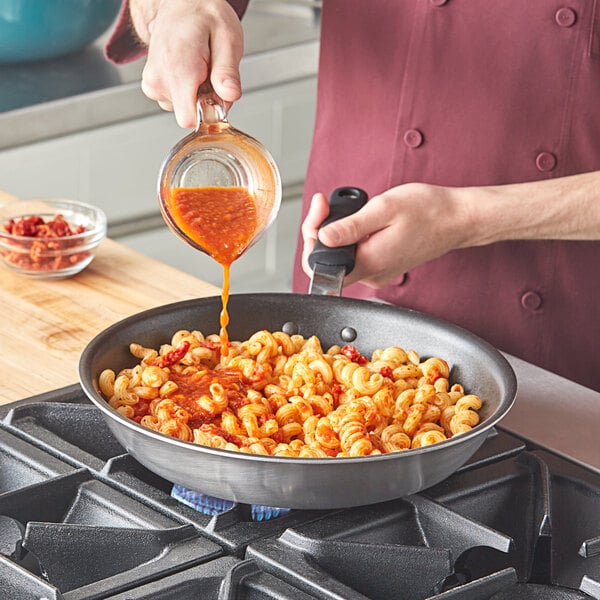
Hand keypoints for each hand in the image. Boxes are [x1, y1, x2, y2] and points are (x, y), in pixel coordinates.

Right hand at [130, 0, 243, 127]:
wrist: (179, 4)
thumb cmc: (203, 17)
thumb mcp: (227, 38)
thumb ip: (227, 71)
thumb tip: (230, 95)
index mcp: (179, 68)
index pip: (189, 119)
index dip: (209, 114)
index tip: (217, 95)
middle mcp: (160, 79)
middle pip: (190, 115)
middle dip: (206, 101)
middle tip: (210, 72)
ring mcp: (153, 84)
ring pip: (184, 110)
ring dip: (196, 94)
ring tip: (199, 67)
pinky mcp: (152, 88)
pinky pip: (176, 103)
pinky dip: (186, 91)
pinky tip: (189, 71)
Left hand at [301, 184, 468, 288]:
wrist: (456, 220)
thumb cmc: (428, 211)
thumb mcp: (385, 208)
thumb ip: (351, 226)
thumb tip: (323, 237)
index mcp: (370, 262)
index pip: (319, 266)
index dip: (311, 239)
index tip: (320, 212)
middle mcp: (372, 273)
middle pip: (327, 260)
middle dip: (321, 229)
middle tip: (328, 204)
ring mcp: (377, 272)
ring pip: (340, 257)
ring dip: (337, 232)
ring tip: (353, 210)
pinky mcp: (382, 266)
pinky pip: (355, 255)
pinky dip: (352, 237)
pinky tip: (364, 222)